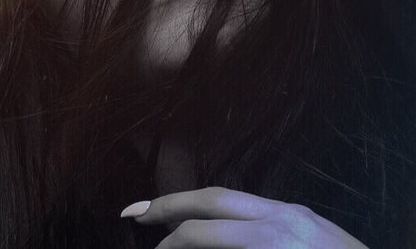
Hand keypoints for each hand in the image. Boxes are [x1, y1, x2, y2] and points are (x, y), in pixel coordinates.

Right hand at [121, 187, 367, 247]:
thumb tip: (194, 246)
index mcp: (275, 238)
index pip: (205, 231)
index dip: (172, 239)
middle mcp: (282, 215)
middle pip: (212, 198)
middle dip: (169, 204)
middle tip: (133, 212)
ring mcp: (294, 209)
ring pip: (231, 193)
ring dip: (193, 202)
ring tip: (162, 212)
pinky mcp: (303, 212)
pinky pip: (250, 203)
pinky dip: (221, 210)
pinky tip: (207, 220)